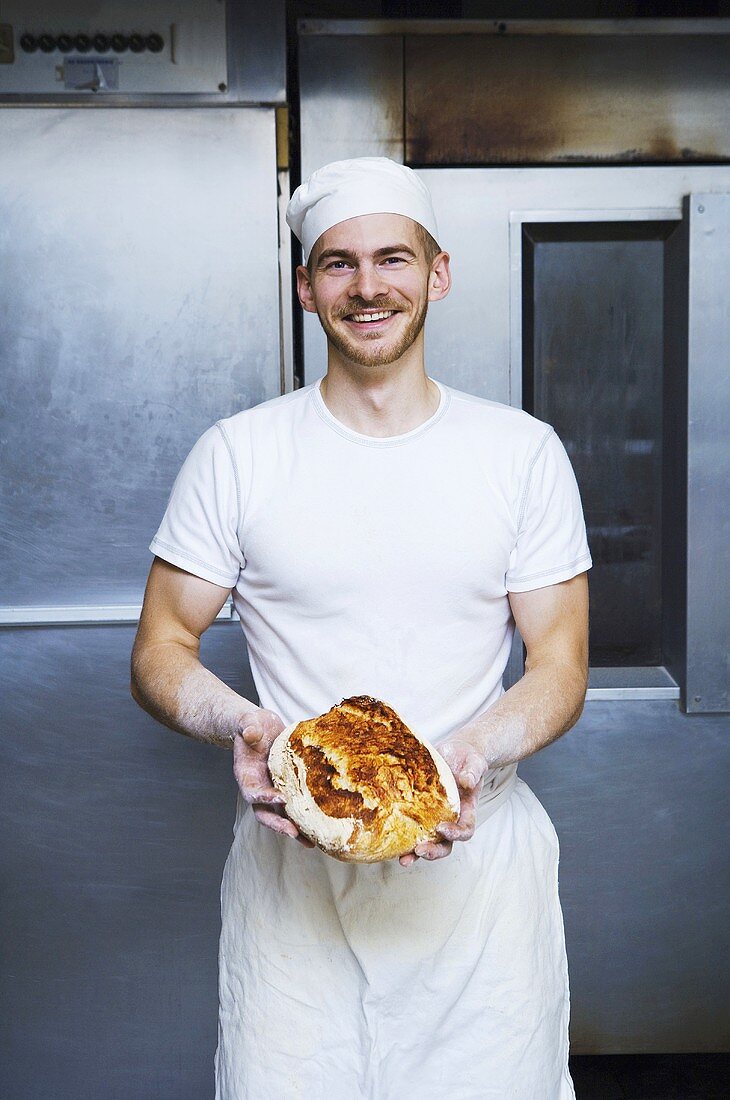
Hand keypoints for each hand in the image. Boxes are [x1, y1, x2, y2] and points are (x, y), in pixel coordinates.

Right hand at [232, 709, 314, 846]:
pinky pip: (295, 805)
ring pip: (281, 815)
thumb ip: (248, 727)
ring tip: (311, 842)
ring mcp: (272, 790)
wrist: (259, 728)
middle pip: (265, 812)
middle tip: (293, 832)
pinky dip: (304, 817)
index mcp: (246, 775)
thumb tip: (251, 733)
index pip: (252, 791)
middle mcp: (258, 788)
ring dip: (294, 829)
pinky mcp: (287, 788)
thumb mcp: (249, 722)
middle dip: (278, 824)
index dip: (264, 797)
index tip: (281, 798)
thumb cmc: (252, 725)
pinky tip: (319, 828)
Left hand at [399, 738, 486, 866]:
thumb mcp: (474, 762)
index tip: (442, 829)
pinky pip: (411, 826)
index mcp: (466, 810)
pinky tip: (389, 840)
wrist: (455, 752)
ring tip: (403, 860)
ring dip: (415, 853)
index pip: (465, 830)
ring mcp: (434, 816)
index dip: (455, 834)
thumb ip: (473, 772)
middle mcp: (450, 818)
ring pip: (427, 841)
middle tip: (420, 850)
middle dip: (434, 850)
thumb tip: (467, 783)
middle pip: (445, 844)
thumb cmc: (467, 759)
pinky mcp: (418, 809)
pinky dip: (401, 836)